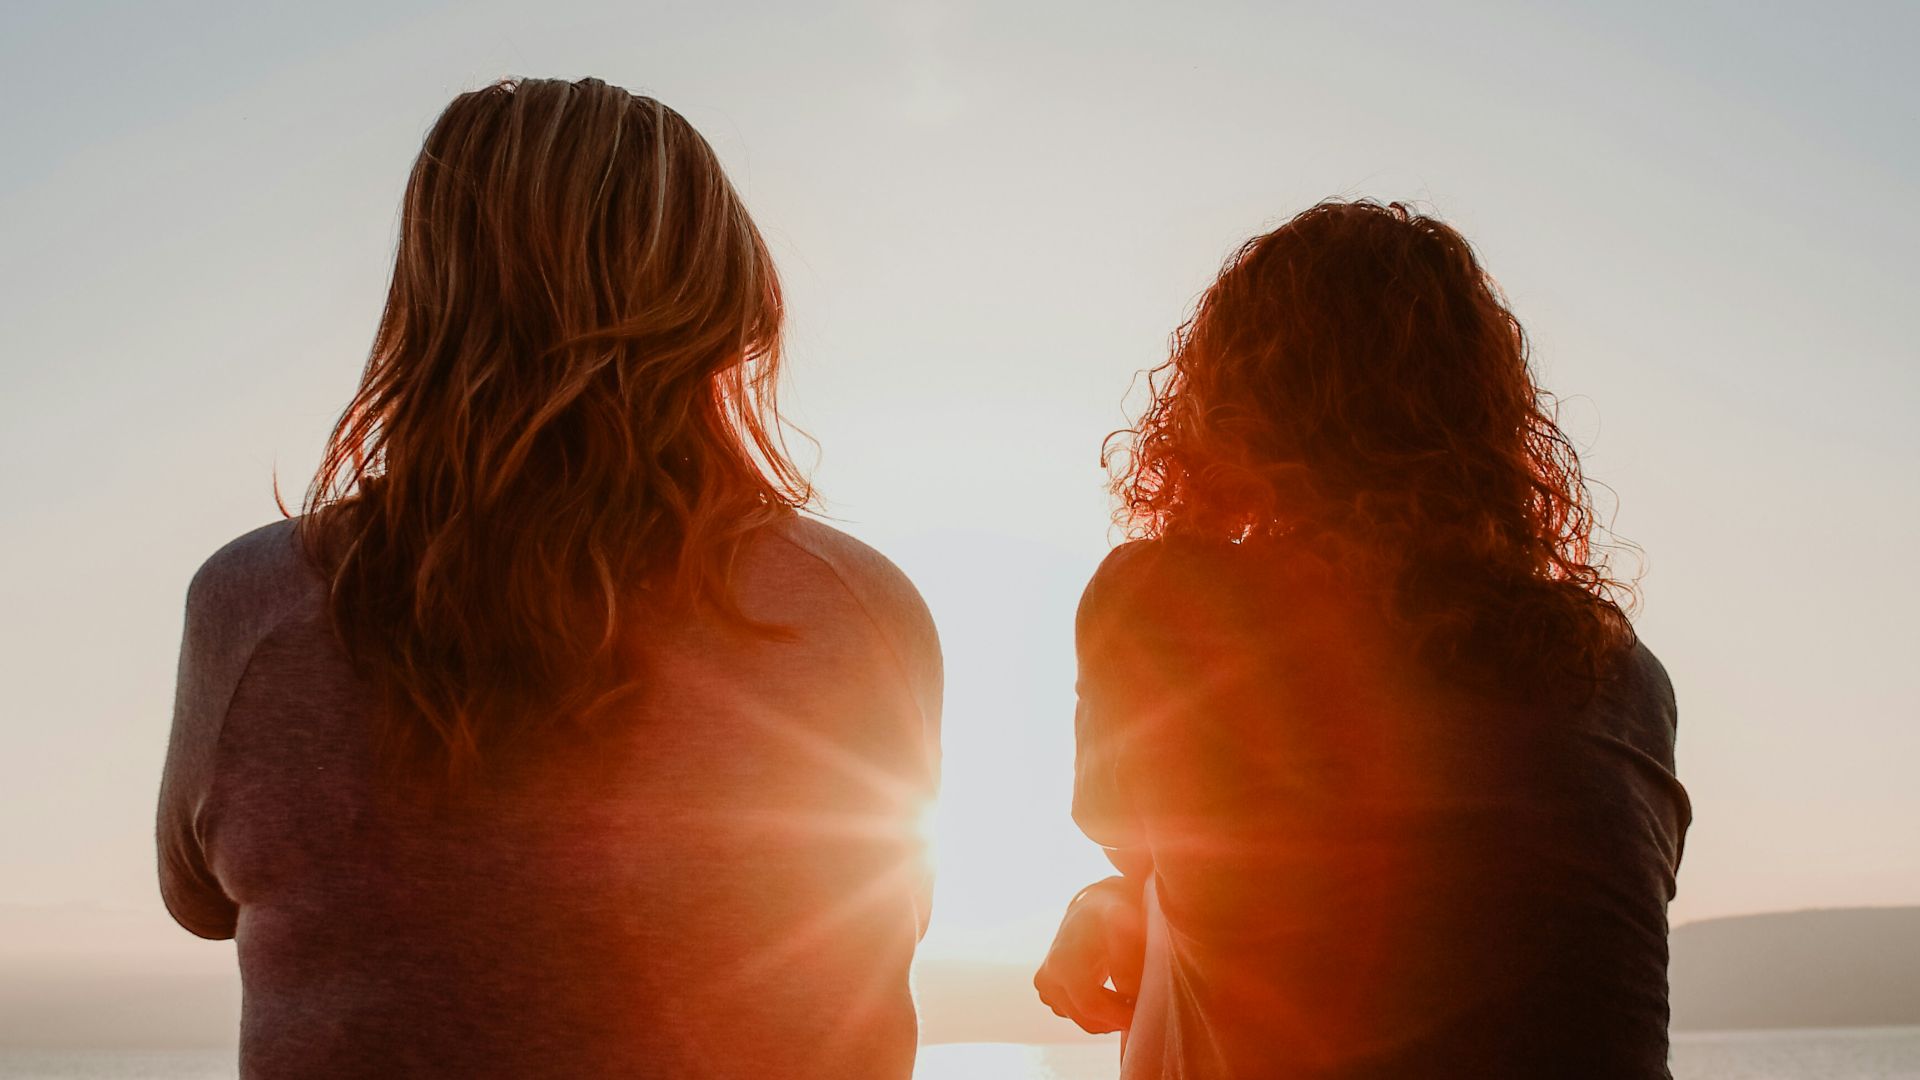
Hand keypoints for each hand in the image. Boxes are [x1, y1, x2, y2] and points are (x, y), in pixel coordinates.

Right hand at [1033, 875, 1146, 1033]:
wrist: (1094, 911)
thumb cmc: (1112, 916)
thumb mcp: (1124, 926)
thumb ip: (1127, 959)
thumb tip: (1129, 994)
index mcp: (1062, 962)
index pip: (1092, 1006)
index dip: (1120, 1016)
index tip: (1145, 1014)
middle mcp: (1048, 977)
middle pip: (1088, 1019)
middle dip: (1118, 1019)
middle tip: (1142, 1007)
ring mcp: (1046, 989)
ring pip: (1085, 1021)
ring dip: (1110, 1017)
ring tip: (1131, 997)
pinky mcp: (1050, 995)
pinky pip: (1080, 1016)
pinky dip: (1101, 1013)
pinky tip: (1117, 996)